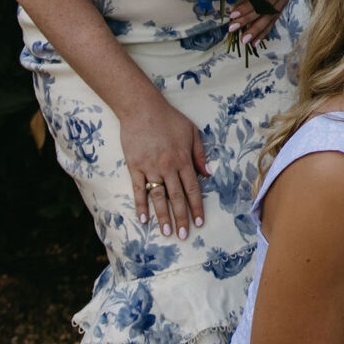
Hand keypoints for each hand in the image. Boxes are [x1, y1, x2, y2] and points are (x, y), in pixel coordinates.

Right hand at [118, 90, 209, 236]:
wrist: (142, 108)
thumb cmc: (169, 118)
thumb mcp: (192, 132)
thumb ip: (200, 153)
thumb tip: (208, 173)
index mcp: (183, 159)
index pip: (193, 189)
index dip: (196, 207)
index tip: (199, 222)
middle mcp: (168, 167)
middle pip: (177, 197)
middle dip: (181, 218)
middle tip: (183, 235)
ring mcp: (150, 168)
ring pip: (158, 198)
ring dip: (163, 216)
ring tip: (166, 232)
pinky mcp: (135, 167)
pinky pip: (138, 190)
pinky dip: (140, 206)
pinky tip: (143, 219)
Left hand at [230, 0, 291, 48]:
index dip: (246, 6)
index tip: (232, 15)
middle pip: (265, 7)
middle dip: (248, 20)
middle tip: (232, 29)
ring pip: (270, 17)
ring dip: (256, 30)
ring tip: (244, 41)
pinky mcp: (284, 6)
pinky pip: (274, 21)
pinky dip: (264, 32)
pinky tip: (255, 43)